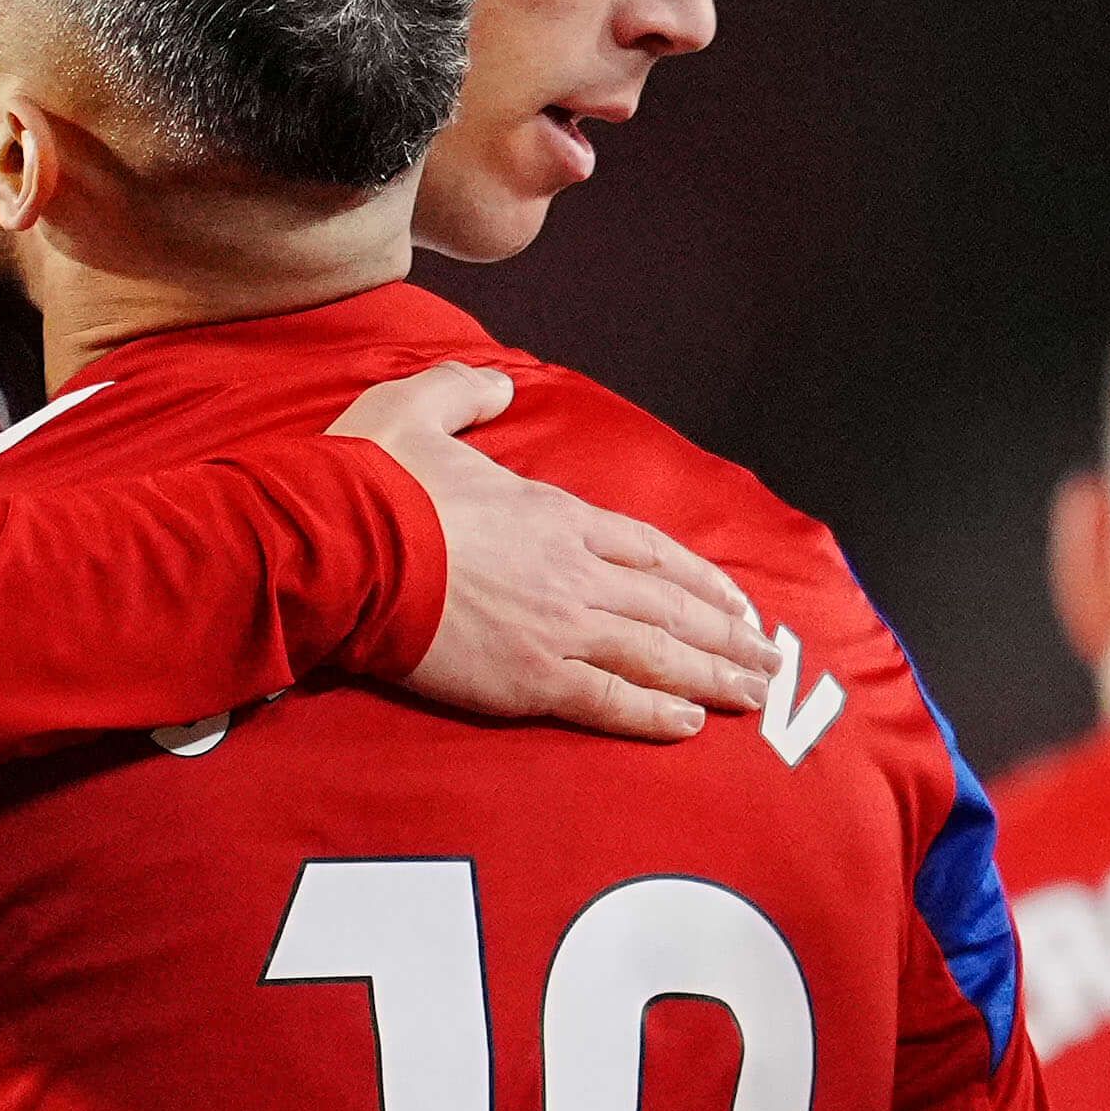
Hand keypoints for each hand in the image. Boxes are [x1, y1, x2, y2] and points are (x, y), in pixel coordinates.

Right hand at [337, 364, 778, 743]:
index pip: (650, 552)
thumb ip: (464, 393)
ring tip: (753, 694)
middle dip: (727, 636)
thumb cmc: (372, 483)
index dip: (700, 580)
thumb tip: (497, 385)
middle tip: (768, 659)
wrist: (340, 546)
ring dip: (713, 676)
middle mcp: (574, 573)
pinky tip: (690, 725)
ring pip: (658, 655)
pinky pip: (611, 701)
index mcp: (555, 516)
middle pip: (672, 608)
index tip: (735, 603)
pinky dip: (656, 714)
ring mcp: (559, 628)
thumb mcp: (416, 411)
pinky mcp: (532, 678)